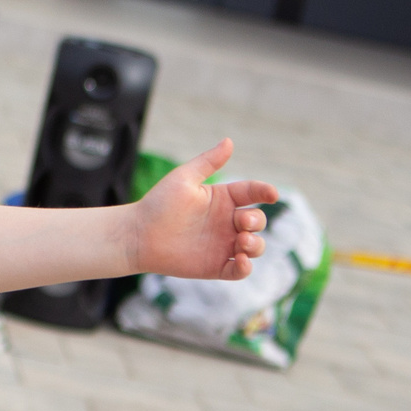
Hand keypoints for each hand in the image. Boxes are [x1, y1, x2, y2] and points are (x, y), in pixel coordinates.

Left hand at [129, 139, 277, 279]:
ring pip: (254, 246)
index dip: (265, 192)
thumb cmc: (158, 204)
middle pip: (257, 221)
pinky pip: (239, 270)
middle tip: (241, 222)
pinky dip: (246, 267)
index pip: (252, 193)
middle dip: (257, 221)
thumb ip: (208, 162)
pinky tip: (241, 259)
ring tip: (242, 241)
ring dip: (256, 245)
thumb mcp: (184, 179)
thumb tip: (229, 141)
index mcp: (222, 199)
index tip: (272, 194)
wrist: (138, 235)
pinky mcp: (215, 266)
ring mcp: (222, 244)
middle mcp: (226, 222)